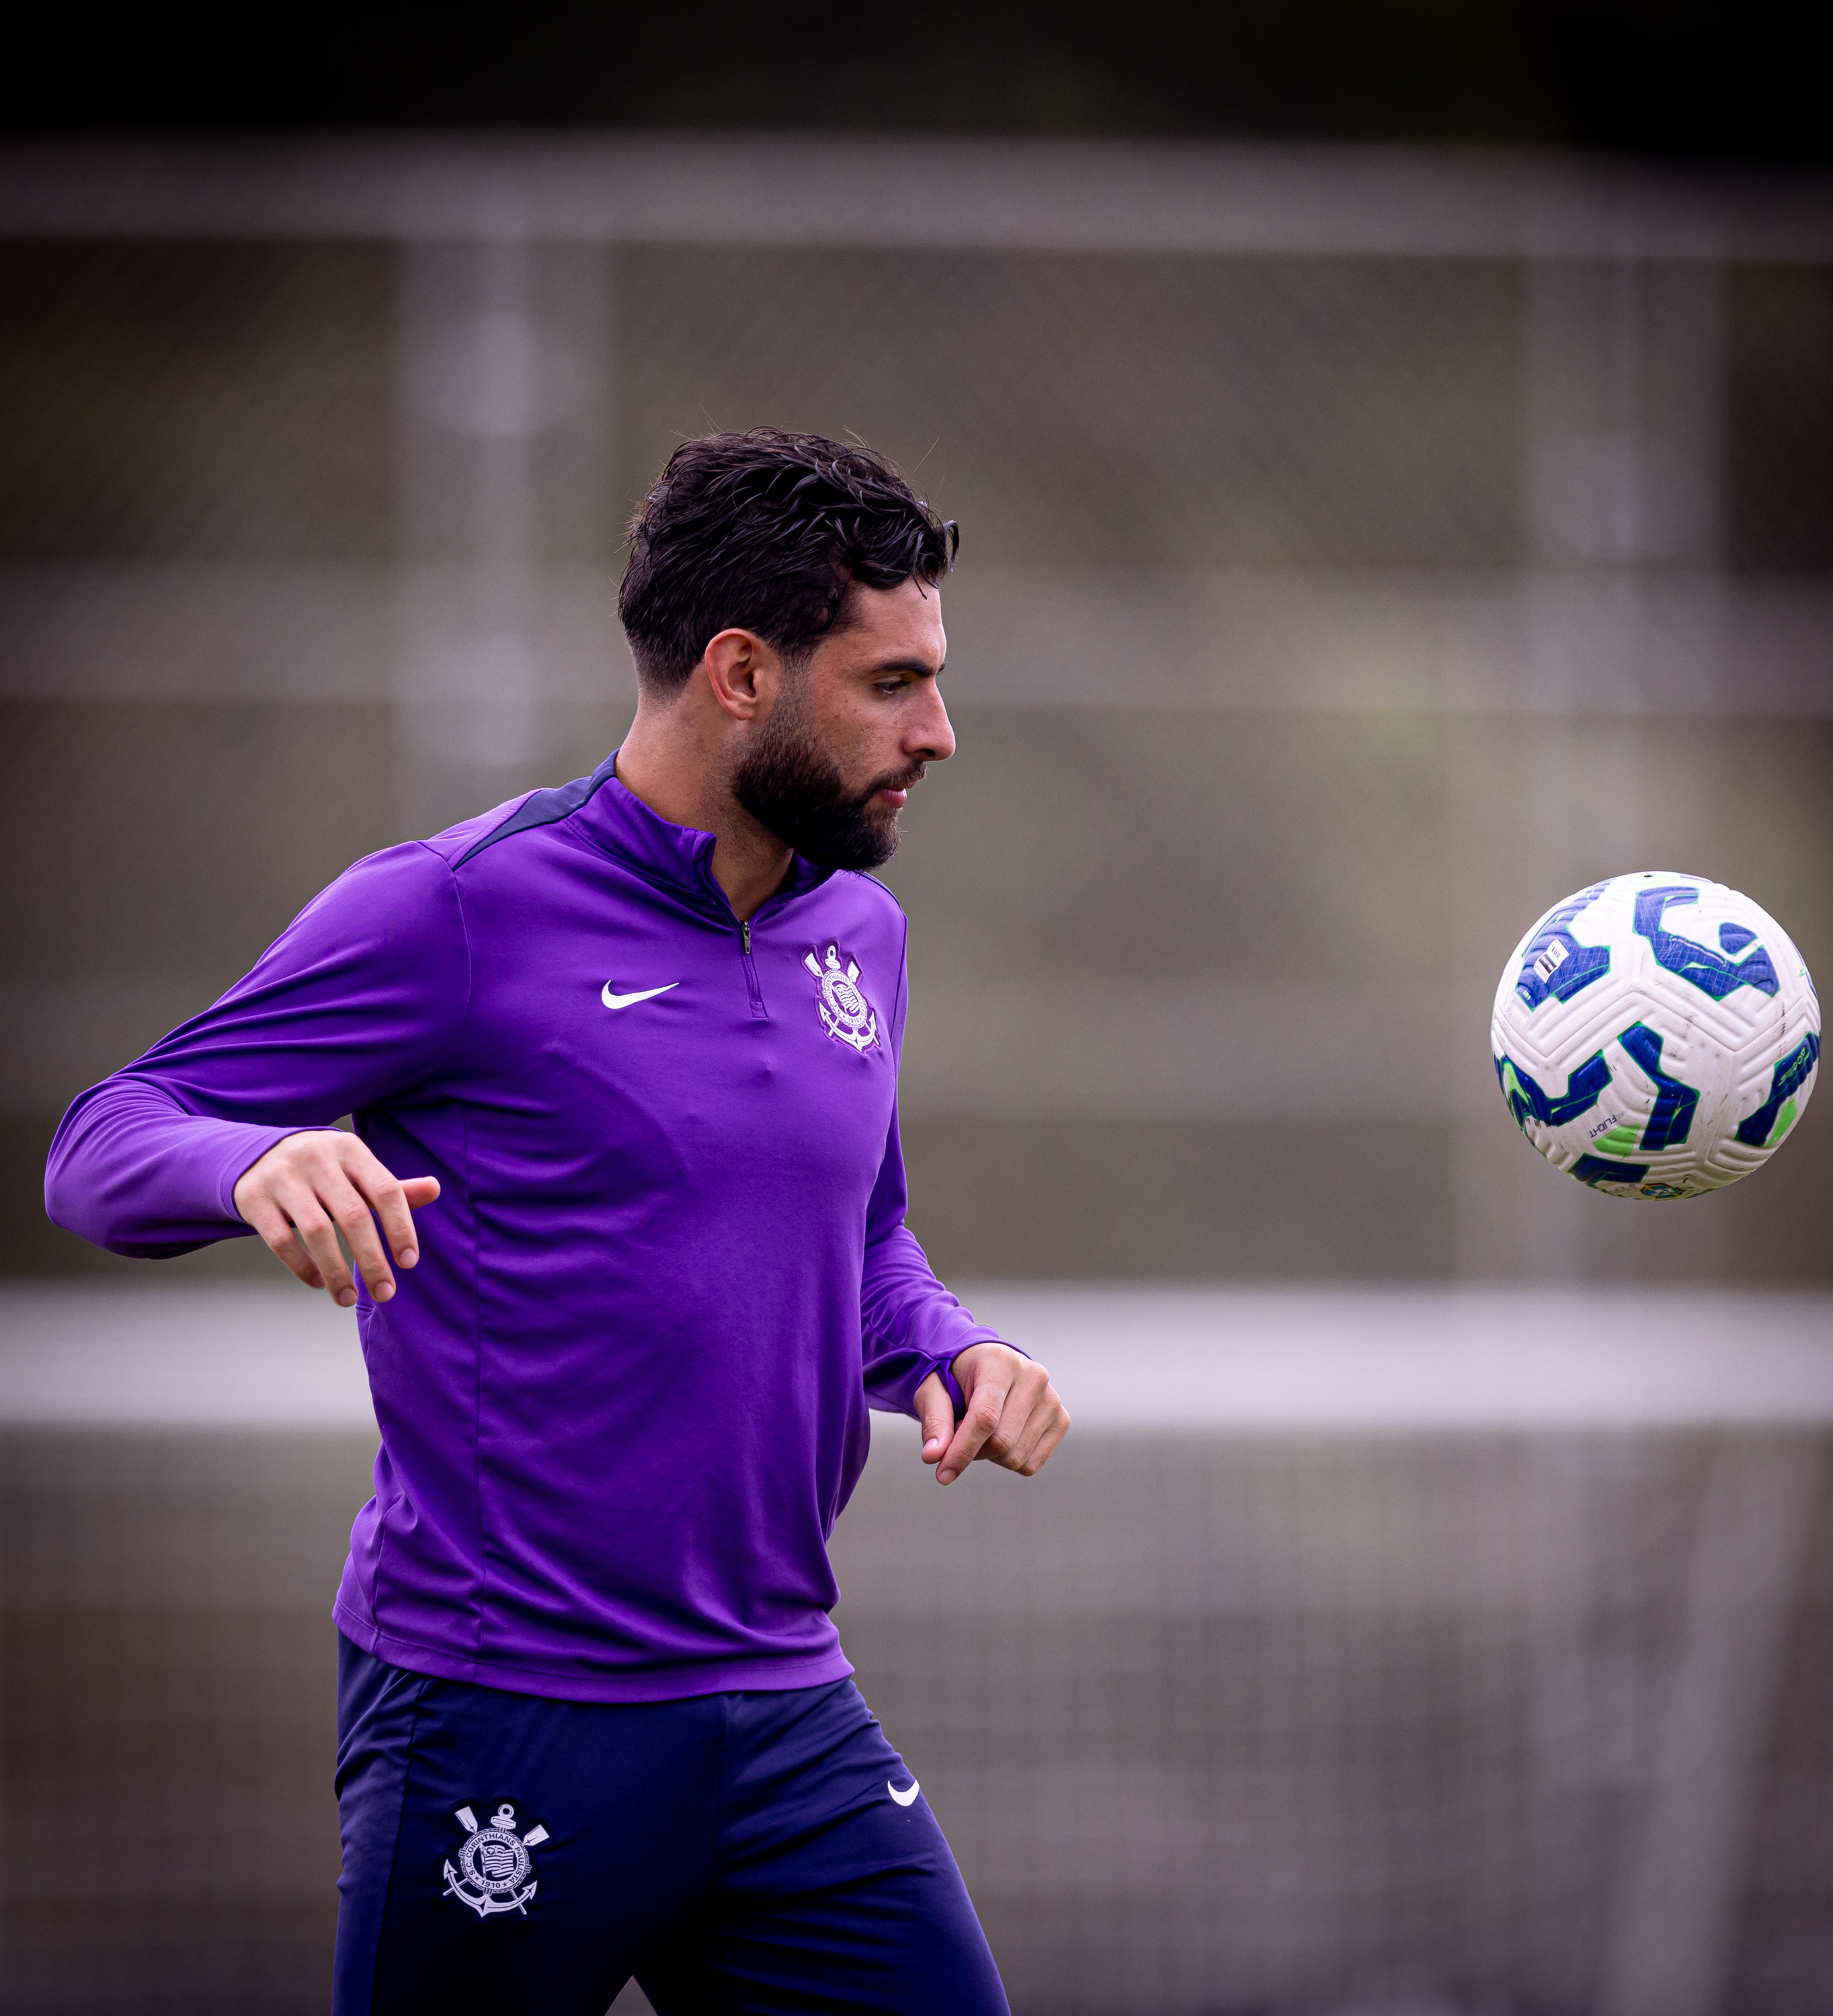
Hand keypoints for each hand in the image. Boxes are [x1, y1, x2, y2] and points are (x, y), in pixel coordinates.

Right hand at [232, 1130, 439, 1307]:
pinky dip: (302, 1266)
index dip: (401, 1228)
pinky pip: (280, 1240)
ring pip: (316, 1231)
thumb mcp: (357, 1171)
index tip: (409, 1263)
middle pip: (353, 1215)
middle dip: (372, 1261)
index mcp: (350, 1150)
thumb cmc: (324, 1170)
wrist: (258, 1154)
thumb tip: (435, 1189)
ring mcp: (282, 1177)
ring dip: (338, 1271)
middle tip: (386, 1293)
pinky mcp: (254, 1198)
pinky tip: (320, 1282)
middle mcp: (316, 1159)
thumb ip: (393, 1188)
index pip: (386, 1190)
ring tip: (349, 1299)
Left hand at [913, 1343, 1069, 1485]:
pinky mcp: (1061, 1419)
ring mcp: (1052, 1399)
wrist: (985, 1364)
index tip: (942, 1473)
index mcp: (999, 1362)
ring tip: (980, 1430)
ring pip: (1016, 1457)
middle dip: (972, 1451)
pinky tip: (1000, 1435)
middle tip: (957, 1435)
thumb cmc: (956, 1377)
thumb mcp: (933, 1389)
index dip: (962, 1450)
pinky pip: (1031, 1464)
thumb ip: (934, 1420)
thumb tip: (933, 1456)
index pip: (985, 1417)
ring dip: (989, 1456)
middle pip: (1002, 1441)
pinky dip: (1008, 1461)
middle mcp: (1033, 1377)